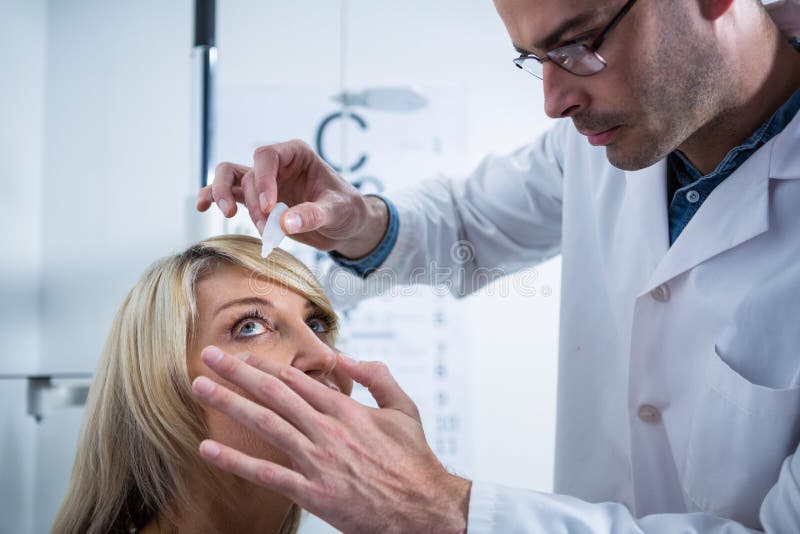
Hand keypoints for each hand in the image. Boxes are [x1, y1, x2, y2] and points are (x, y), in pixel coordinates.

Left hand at [192, 346, 470, 533]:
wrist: (424, 508)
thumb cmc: (414, 461)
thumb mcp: (404, 408)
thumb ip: (377, 377)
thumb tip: (346, 358)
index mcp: (348, 410)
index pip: (297, 380)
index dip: (265, 365)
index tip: (242, 356)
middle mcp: (328, 430)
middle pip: (273, 393)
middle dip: (237, 372)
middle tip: (208, 357)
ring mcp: (318, 460)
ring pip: (265, 424)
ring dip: (229, 403)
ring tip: (201, 388)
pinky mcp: (314, 492)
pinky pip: (267, 474)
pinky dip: (235, 461)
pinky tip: (209, 448)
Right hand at [196, 140, 387, 257]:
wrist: (346, 226)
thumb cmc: (346, 210)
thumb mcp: (337, 211)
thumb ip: (314, 215)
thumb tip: (286, 223)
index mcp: (296, 154)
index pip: (267, 156)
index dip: (262, 180)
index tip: (270, 208)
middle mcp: (277, 165)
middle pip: (247, 172)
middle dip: (251, 200)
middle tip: (264, 224)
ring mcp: (264, 182)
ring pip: (229, 177)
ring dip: (224, 196)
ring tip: (229, 215)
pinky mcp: (257, 201)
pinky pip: (229, 194)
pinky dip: (212, 198)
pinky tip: (202, 207)